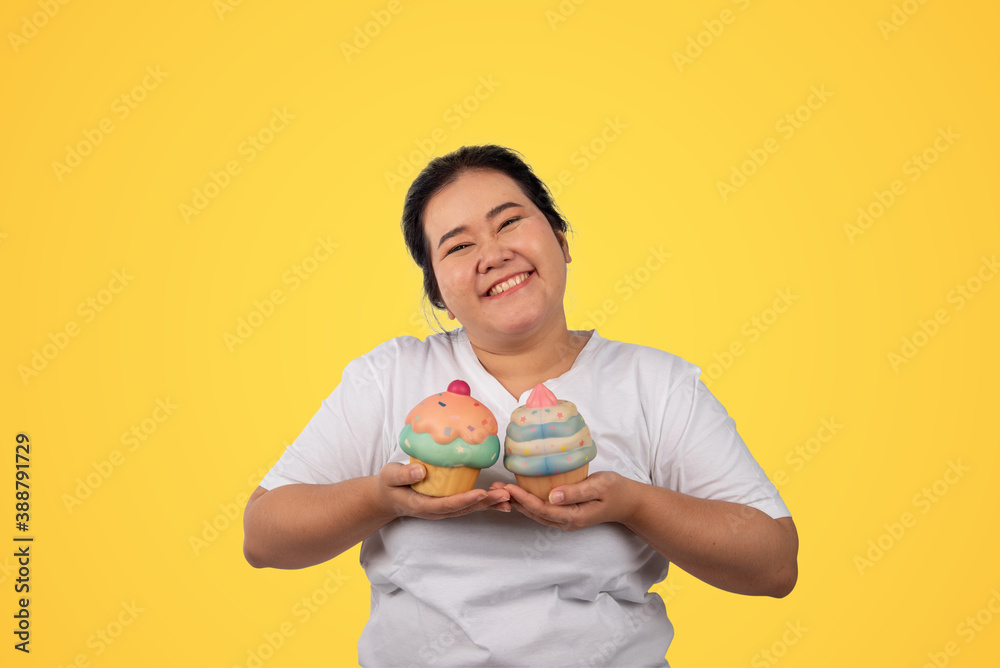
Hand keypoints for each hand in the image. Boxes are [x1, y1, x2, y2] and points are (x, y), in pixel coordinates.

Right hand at [377, 462, 509, 519]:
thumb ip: (403, 474)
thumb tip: (421, 471)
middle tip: (506, 495)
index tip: (481, 493)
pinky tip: (501, 499)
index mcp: (423, 505)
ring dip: (490, 504)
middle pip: (464, 509)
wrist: (386, 498)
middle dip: (486, 503)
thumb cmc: (388, 484)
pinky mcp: (448, 504)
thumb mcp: (389, 476)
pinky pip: (468, 504)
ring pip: (469, 509)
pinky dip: (485, 502)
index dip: (465, 500)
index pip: (447, 504)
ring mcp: (444, 510)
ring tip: (509, 498)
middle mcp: (437, 511)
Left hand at [502, 471, 642, 530]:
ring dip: (517, 502)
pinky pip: (541, 509)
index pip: (542, 509)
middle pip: (534, 513)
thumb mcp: (600, 486)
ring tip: (499, 490)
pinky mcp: (565, 513)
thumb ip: (577, 491)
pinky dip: (526, 502)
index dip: (523, 499)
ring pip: (535, 513)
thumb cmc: (617, 491)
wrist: (629, 502)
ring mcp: (565, 519)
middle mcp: (566, 521)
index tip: (508, 488)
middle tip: (494, 489)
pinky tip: (516, 493)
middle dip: (513, 501)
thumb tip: (553, 495)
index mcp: (573, 517)